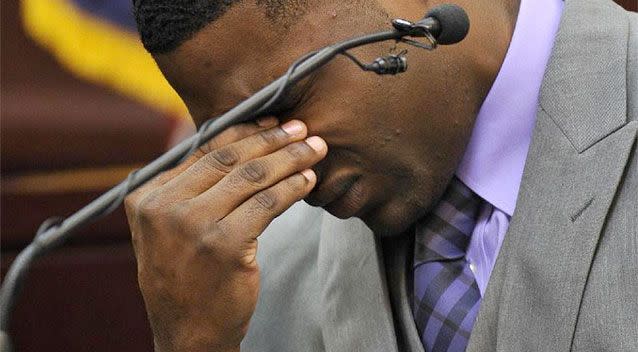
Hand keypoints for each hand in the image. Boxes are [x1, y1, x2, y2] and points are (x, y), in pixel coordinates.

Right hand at [124, 118, 326, 351]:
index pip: (202, 150)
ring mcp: (192, 226)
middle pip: (229, 158)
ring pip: (252, 177)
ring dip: (290, 158)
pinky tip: (308, 180)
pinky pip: (267, 204)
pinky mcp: (224, 246)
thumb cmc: (186, 279)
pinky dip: (292, 188)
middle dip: (271, 138)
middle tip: (301, 128)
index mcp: (147, 196)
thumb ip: (190, 188)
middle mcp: (164, 206)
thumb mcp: (170, 230)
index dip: (242, 131)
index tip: (270, 121)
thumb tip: (236, 143)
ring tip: (315, 149)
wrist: (188, 336)